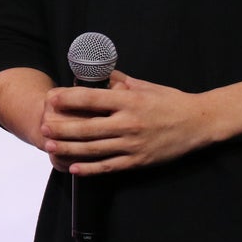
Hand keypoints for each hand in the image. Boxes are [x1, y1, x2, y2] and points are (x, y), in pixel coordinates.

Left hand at [39, 71, 214, 173]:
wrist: (199, 123)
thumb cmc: (170, 100)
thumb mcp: (144, 85)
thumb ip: (119, 80)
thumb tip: (97, 73)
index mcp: (129, 101)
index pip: (92, 99)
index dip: (68, 98)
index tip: (51, 97)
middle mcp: (129, 123)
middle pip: (87, 126)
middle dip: (61, 126)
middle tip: (42, 125)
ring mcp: (133, 144)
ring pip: (94, 148)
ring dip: (69, 147)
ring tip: (50, 144)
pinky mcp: (138, 161)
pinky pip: (109, 166)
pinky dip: (90, 169)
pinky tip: (74, 168)